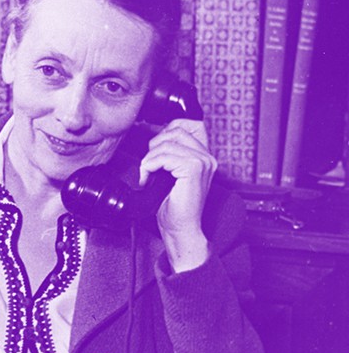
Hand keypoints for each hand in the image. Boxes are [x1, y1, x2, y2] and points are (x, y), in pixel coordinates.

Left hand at [139, 118, 217, 271]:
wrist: (180, 228)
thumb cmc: (174, 207)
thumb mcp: (171, 176)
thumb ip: (169, 157)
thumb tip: (154, 141)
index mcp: (203, 157)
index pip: (189, 124)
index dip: (168, 130)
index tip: (155, 149)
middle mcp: (207, 157)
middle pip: (175, 131)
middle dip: (154, 145)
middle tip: (148, 165)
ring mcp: (202, 162)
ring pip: (166, 144)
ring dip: (149, 159)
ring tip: (147, 175)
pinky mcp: (194, 169)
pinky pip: (164, 157)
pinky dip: (149, 166)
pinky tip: (148, 179)